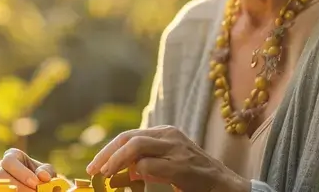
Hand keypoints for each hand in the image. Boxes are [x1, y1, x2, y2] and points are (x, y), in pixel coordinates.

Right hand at [0, 148, 56, 191]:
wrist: (36, 184)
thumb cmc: (40, 175)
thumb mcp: (46, 170)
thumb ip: (46, 171)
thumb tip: (43, 176)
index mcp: (11, 155)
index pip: (10, 161)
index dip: (22, 173)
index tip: (36, 183)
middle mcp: (0, 167)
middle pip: (1, 176)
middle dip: (20, 186)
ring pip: (1, 187)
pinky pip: (3, 191)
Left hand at [85, 126, 249, 191]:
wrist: (224, 185)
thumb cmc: (194, 177)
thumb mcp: (168, 163)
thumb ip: (146, 161)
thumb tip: (120, 168)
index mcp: (165, 133)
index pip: (129, 136)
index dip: (108, 150)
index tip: (95, 166)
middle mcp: (170, 135)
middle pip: (129, 138)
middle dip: (107, 154)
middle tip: (94, 170)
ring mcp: (177, 148)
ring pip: (136, 146)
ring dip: (116, 161)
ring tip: (106, 175)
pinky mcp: (182, 165)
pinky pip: (149, 165)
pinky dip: (137, 174)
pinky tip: (134, 181)